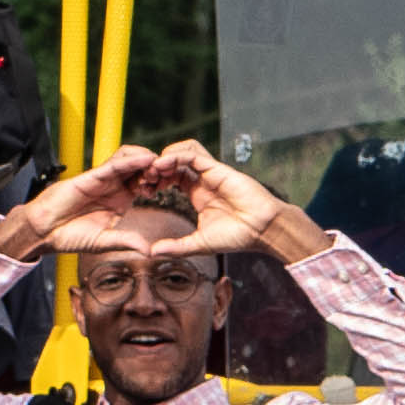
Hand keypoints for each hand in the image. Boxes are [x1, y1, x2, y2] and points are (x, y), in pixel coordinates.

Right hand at [0, 150, 156, 261]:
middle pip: (141, 169)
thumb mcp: (105, 242)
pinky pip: (115, 163)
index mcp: (120, 201)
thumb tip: (148, 251)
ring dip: (147, 161)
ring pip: (130, 159)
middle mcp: (114, 187)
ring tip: (160, 167)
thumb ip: (126, 242)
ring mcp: (104, 180)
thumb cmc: (70, 236)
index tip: (172, 188)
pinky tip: (145, 160)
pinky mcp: (93, 175)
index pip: (144, 185)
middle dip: (157, 169)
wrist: (45, 231)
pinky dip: (131, 160)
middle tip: (170, 175)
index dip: (159, 184)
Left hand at [144, 140, 327, 266]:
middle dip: (155, 167)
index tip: (143, 190)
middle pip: (174, 162)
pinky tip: (163, 166)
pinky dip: (176, 156)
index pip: (171, 176)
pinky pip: (193, 154)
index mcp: (196, 193)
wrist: (261, 231)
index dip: (155, 180)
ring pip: (183, 151)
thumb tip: (151, 253)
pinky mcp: (218, 169)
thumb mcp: (199, 244)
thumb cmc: (236, 237)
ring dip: (165, 157)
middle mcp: (202, 180)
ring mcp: (210, 172)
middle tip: (143, 179)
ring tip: (152, 170)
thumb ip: (176, 247)